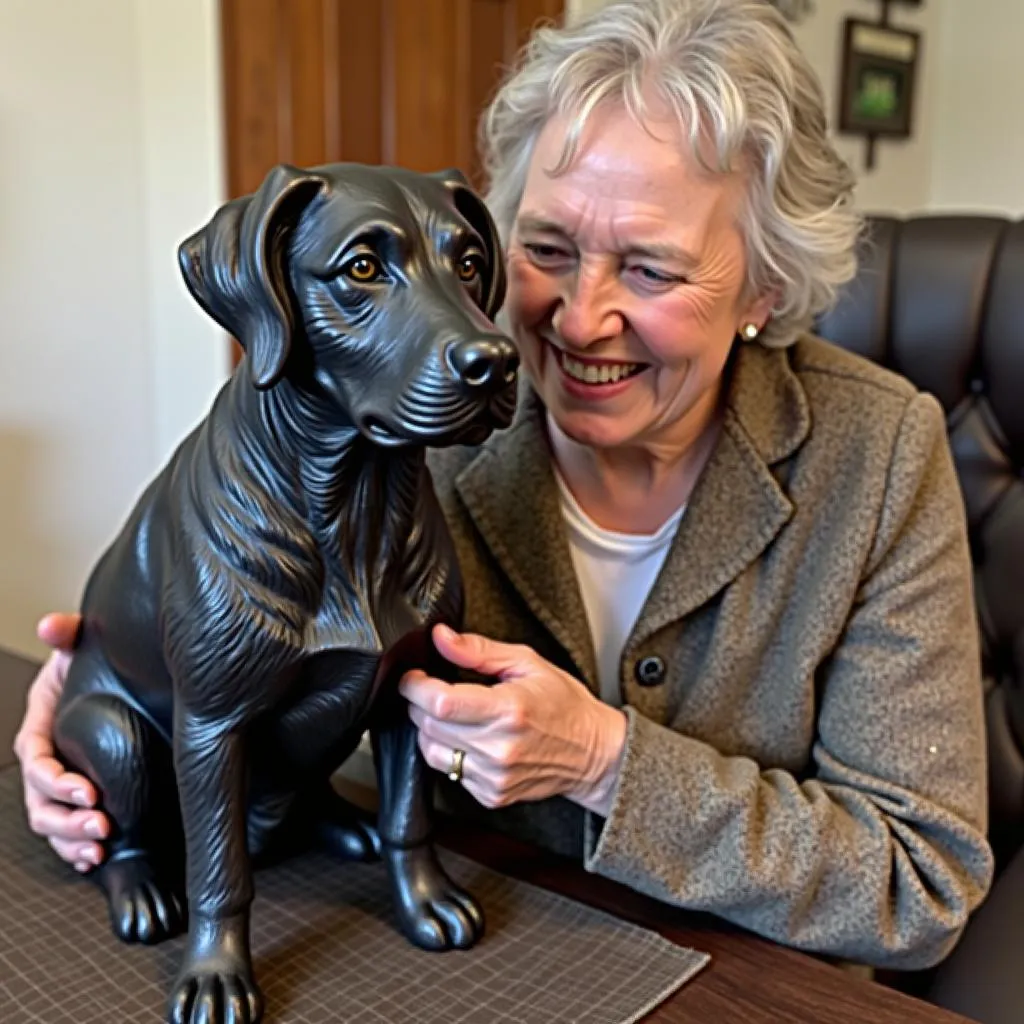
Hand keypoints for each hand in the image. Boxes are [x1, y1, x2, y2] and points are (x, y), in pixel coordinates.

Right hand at [12, 612, 108, 870]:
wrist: (117, 677)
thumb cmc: (93, 664)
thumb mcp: (83, 645)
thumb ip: (68, 635)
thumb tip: (52, 625)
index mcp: (41, 727)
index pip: (37, 761)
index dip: (57, 781)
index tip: (90, 791)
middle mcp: (47, 760)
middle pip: (40, 802)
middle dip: (66, 820)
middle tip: (101, 824)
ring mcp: (62, 782)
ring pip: (51, 822)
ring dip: (72, 839)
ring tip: (99, 848)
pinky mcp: (83, 796)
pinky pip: (69, 830)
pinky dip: (78, 848)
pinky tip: (95, 858)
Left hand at [399, 624, 626, 815]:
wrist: (592, 753)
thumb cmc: (564, 704)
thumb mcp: (527, 663)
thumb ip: (479, 650)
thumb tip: (441, 637)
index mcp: (508, 710)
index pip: (440, 702)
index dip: (415, 686)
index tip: (413, 676)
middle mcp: (499, 748)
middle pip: (429, 725)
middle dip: (420, 703)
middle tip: (433, 689)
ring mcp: (494, 776)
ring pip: (431, 751)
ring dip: (430, 729)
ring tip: (454, 714)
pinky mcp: (491, 795)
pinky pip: (448, 772)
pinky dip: (449, 752)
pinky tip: (469, 738)